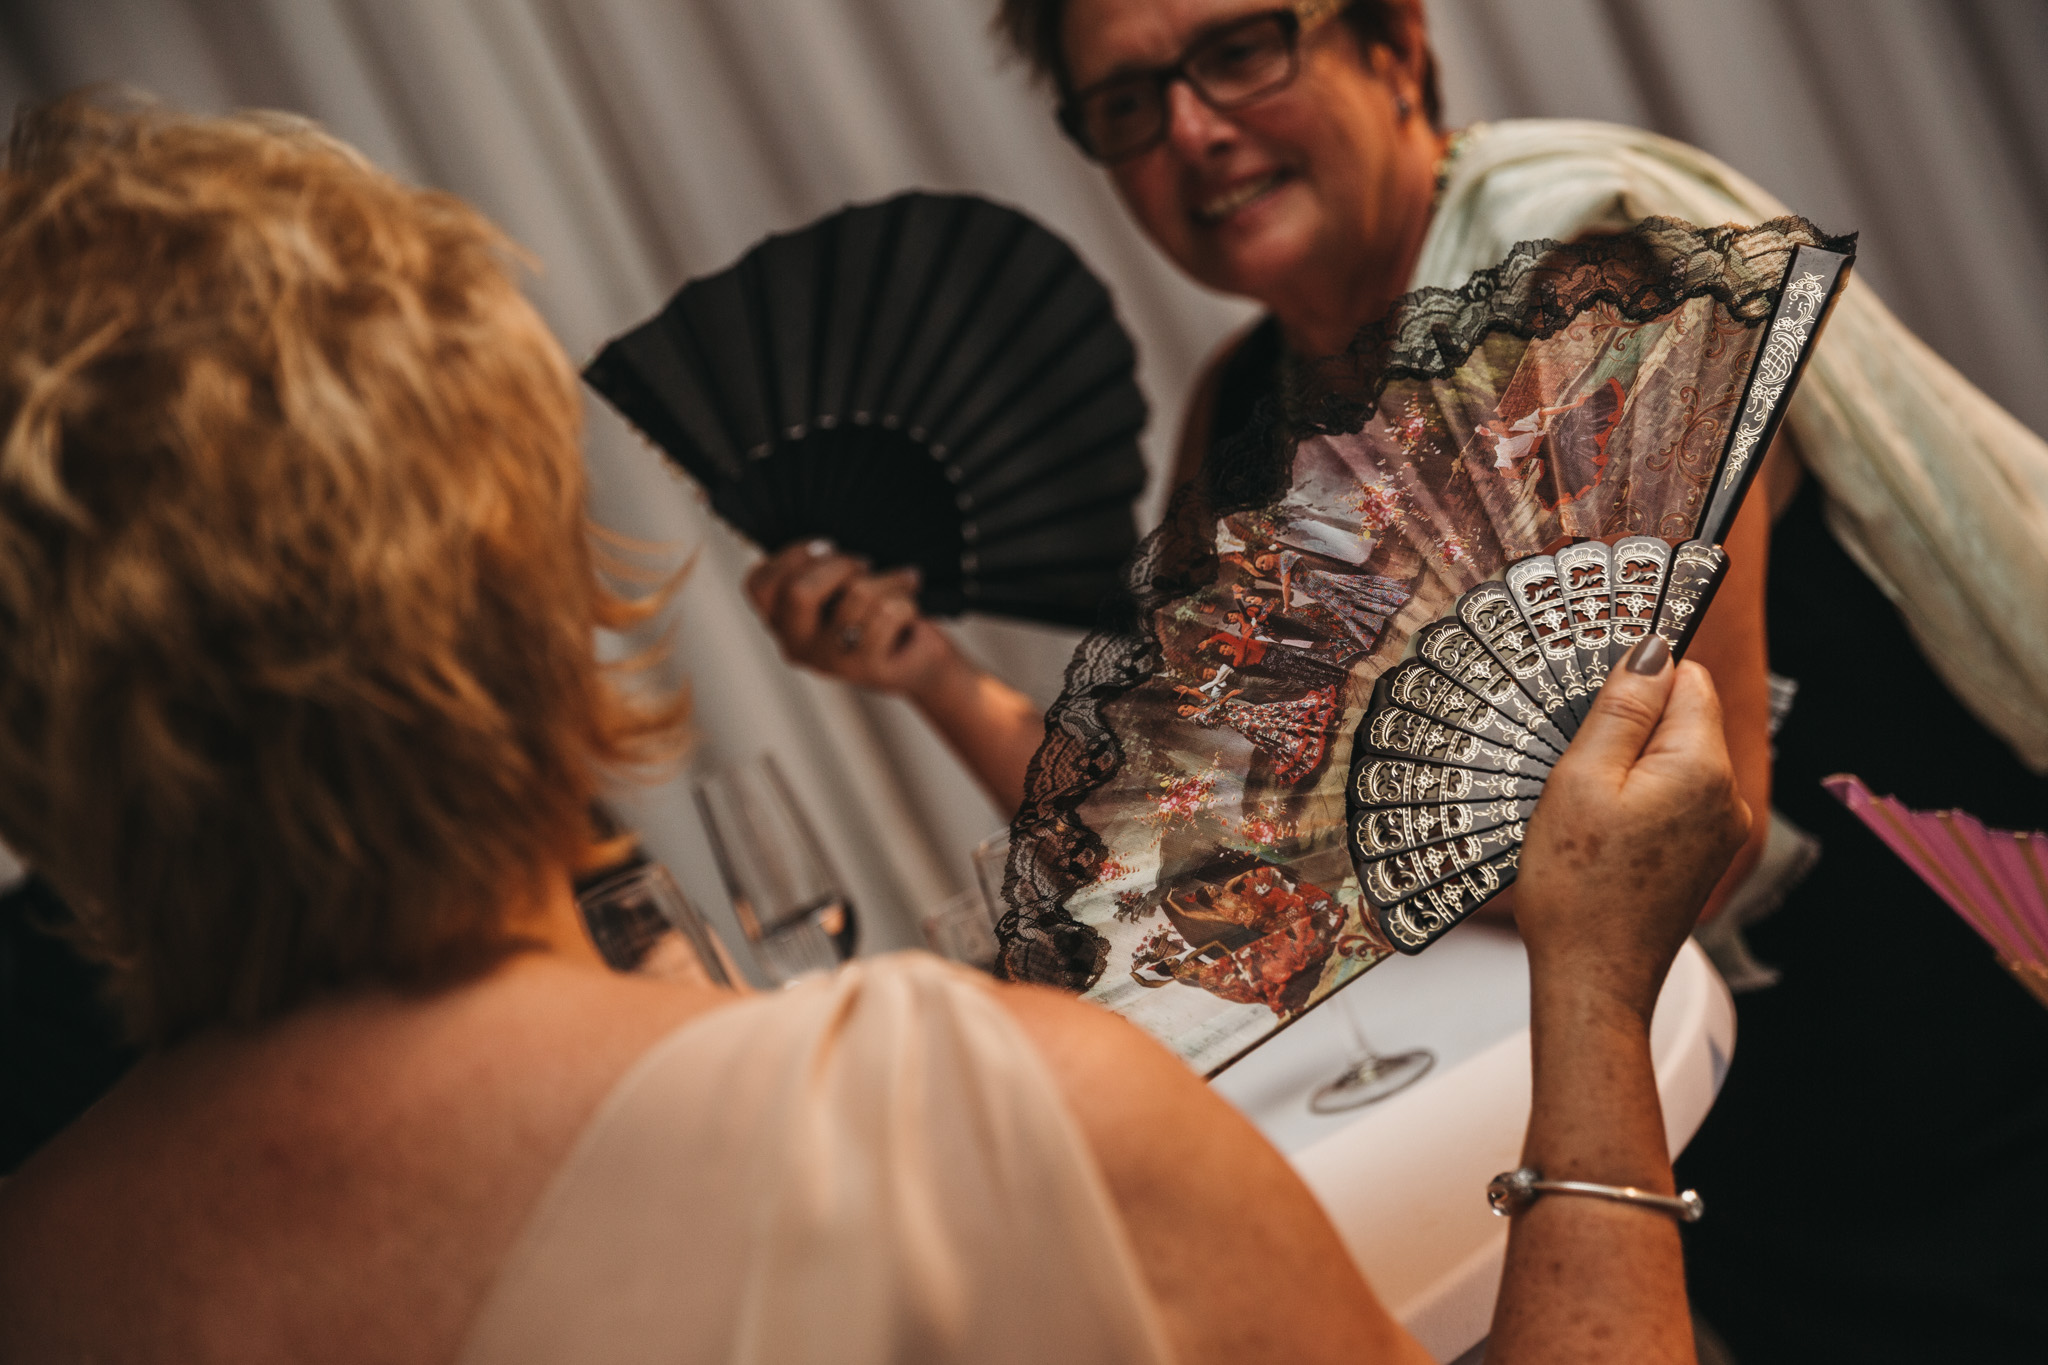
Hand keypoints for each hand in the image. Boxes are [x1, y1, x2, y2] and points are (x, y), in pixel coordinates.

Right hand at [742, 540, 957, 695]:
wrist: (918, 661)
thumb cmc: (875, 614)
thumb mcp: (840, 587)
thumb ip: (819, 570)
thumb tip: (824, 547)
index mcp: (781, 623)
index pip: (760, 586)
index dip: (793, 555)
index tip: (827, 547)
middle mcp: (796, 646)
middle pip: (799, 591)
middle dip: (840, 565)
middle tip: (865, 566)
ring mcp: (828, 661)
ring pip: (857, 595)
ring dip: (889, 579)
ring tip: (902, 583)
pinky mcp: (864, 668)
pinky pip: (888, 613)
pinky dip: (906, 601)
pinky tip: (909, 610)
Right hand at [1514, 638, 1751, 1021]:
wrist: (1592, 980)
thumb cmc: (1577, 889)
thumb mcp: (1581, 780)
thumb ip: (1622, 708)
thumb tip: (1653, 648)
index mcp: (1703, 767)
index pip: (1686, 677)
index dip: (1634, 681)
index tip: (1587, 705)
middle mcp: (1726, 795)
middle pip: (1681, 718)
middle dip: (1627, 726)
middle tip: (1573, 763)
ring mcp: (1718, 828)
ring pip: (1672, 759)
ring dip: (1626, 765)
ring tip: (1580, 805)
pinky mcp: (1700, 854)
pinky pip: (1670, 798)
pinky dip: (1634, 800)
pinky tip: (1597, 830)